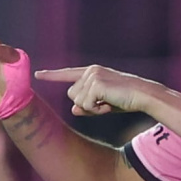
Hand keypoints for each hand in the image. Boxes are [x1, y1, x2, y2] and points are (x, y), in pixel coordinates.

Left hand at [35, 65, 158, 115]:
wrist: (143, 95)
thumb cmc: (126, 99)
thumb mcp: (103, 104)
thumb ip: (87, 106)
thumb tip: (74, 109)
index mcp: (92, 72)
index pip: (68, 74)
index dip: (52, 75)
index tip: (38, 74)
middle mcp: (90, 71)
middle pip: (72, 95)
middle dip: (86, 104)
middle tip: (106, 103)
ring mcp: (92, 76)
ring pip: (77, 101)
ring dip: (92, 108)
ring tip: (109, 102)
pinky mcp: (95, 83)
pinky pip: (85, 105)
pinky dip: (97, 110)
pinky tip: (109, 104)